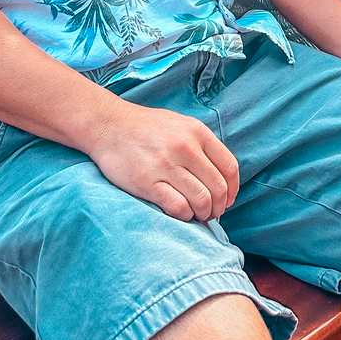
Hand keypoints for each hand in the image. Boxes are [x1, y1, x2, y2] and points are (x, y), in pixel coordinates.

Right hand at [89, 99, 239, 221]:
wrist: (108, 125)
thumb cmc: (146, 127)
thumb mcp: (180, 124)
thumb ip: (201, 145)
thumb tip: (221, 177)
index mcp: (196, 132)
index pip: (229, 168)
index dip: (232, 190)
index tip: (227, 200)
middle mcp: (185, 147)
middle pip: (218, 188)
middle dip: (219, 207)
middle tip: (211, 213)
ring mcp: (166, 164)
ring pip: (201, 200)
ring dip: (203, 214)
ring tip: (196, 215)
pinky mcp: (147, 182)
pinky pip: (178, 207)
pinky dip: (184, 215)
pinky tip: (180, 212)